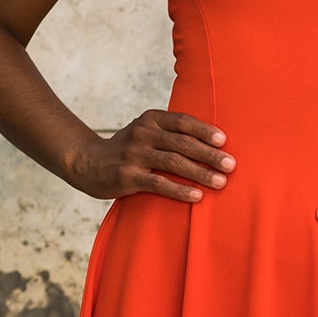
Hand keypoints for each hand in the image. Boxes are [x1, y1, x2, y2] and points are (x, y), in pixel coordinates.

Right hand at [74, 110, 234, 202]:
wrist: (87, 162)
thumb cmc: (128, 149)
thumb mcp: (146, 132)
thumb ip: (171, 133)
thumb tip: (214, 143)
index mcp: (150, 120)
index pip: (182, 121)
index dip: (204, 130)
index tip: (224, 141)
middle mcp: (142, 133)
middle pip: (182, 142)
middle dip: (209, 154)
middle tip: (231, 165)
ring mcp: (133, 155)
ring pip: (174, 163)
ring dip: (200, 173)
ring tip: (220, 182)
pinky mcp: (127, 177)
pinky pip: (158, 184)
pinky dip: (179, 190)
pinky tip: (196, 196)